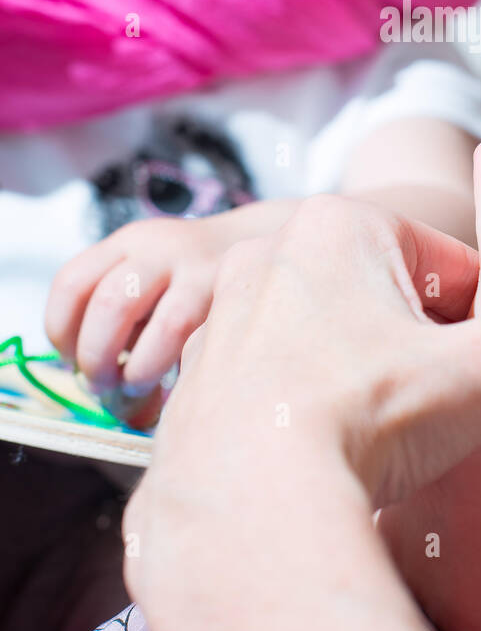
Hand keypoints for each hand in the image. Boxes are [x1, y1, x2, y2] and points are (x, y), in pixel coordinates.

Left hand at [45, 202, 295, 410]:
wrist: (267, 243)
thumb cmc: (195, 281)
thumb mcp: (153, 276)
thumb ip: (122, 316)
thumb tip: (95, 383)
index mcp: (127, 243)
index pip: (71, 283)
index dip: (63, 332)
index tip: (74, 361)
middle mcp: (157, 246)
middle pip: (106, 305)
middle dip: (96, 358)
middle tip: (103, 386)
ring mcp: (195, 266)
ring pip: (155, 323)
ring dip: (133, 368)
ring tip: (138, 387)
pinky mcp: (226, 289)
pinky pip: (183, 335)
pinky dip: (167, 367)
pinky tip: (173, 381)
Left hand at [123, 196, 480, 630]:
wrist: (255, 505)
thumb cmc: (370, 416)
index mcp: (340, 224)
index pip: (446, 261)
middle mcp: (269, 255)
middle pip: (381, 294)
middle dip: (420, 341)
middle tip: (449, 400)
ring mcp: (224, 318)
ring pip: (325, 336)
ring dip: (362, 372)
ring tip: (390, 434)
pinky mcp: (197, 380)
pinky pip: (275, 383)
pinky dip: (308, 407)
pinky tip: (332, 453)